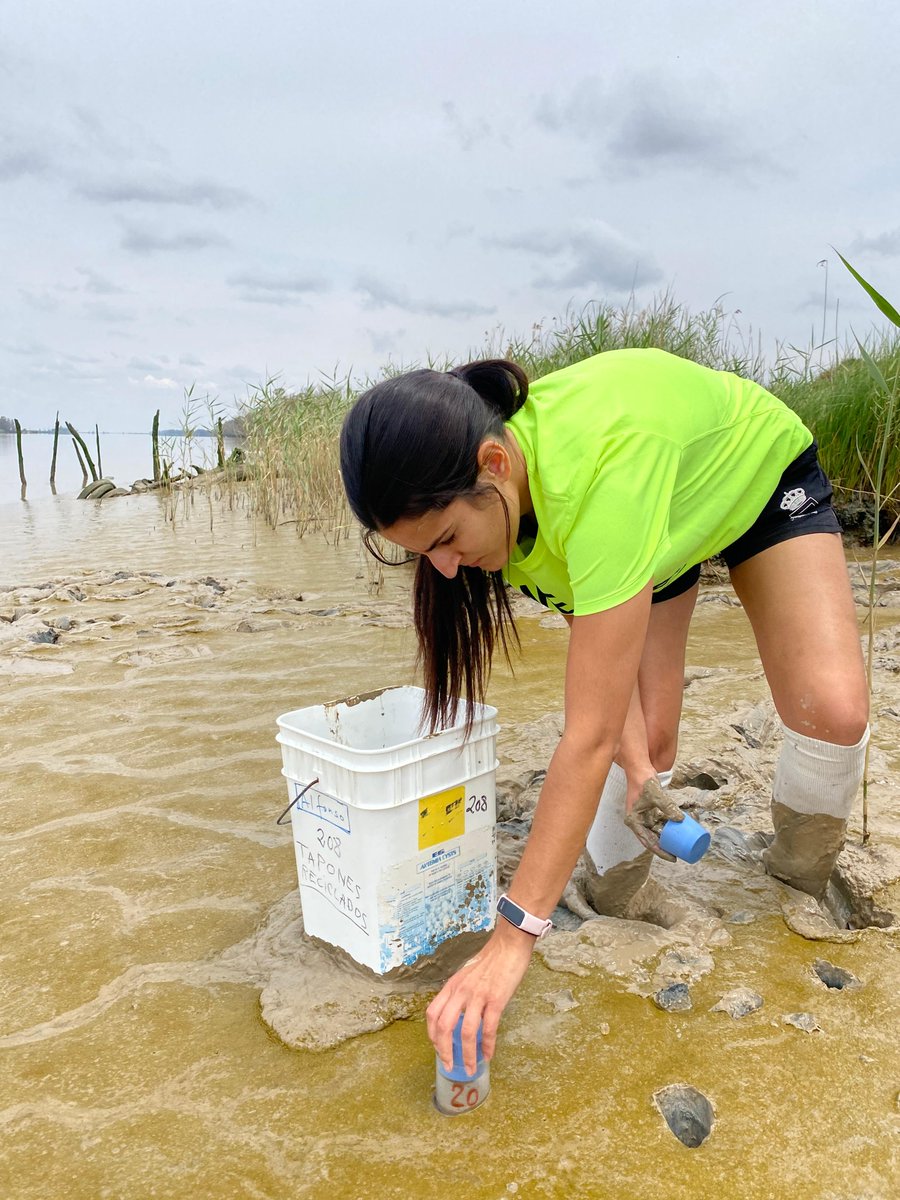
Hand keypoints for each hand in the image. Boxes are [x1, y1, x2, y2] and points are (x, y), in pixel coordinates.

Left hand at [426, 920, 535, 1074]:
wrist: (508, 944)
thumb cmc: (490, 960)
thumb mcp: (466, 975)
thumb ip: (460, 993)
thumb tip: (459, 1015)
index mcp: (452, 986)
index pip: (432, 1014)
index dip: (432, 1035)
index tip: (438, 1049)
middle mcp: (461, 991)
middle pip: (443, 1026)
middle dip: (444, 1051)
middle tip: (449, 1065)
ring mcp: (478, 995)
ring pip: (466, 1032)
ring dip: (467, 1054)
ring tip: (470, 1067)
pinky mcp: (496, 999)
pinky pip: (489, 1028)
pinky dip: (488, 1045)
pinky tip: (489, 1054)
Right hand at [624, 775, 683, 861]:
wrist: (639, 768)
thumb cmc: (643, 782)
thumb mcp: (655, 795)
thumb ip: (667, 807)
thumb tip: (681, 819)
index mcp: (634, 821)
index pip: (648, 842)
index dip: (660, 852)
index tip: (672, 858)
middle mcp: (638, 821)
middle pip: (652, 839)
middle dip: (665, 847)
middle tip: (678, 854)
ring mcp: (644, 816)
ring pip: (657, 831)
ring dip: (667, 836)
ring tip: (680, 844)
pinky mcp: (649, 810)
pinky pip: (660, 822)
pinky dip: (668, 825)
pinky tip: (678, 829)